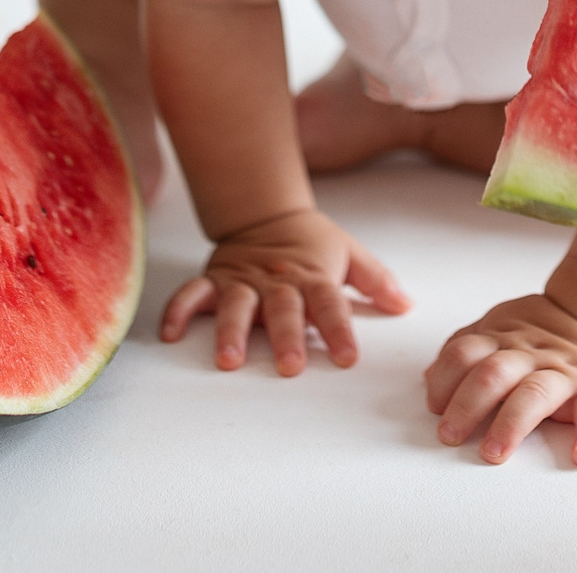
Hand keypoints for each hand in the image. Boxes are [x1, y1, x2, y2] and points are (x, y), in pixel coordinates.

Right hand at [158, 206, 408, 374]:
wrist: (264, 210)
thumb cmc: (310, 242)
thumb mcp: (348, 252)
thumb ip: (375, 280)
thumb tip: (406, 305)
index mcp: (311, 276)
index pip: (330, 304)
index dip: (339, 330)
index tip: (347, 359)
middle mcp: (277, 280)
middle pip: (283, 309)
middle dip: (286, 337)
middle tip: (290, 367)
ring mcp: (242, 279)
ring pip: (236, 305)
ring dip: (232, 332)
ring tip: (229, 361)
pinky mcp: (214, 279)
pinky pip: (192, 294)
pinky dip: (179, 312)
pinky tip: (170, 336)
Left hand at [425, 293, 576, 466]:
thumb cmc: (542, 330)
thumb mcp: (499, 326)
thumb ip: (465, 348)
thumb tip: (429, 379)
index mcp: (501, 340)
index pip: (463, 353)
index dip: (444, 380)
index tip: (434, 408)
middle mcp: (529, 354)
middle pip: (491, 374)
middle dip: (467, 406)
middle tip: (449, 436)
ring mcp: (563, 372)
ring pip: (533, 394)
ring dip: (510, 424)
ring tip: (493, 453)